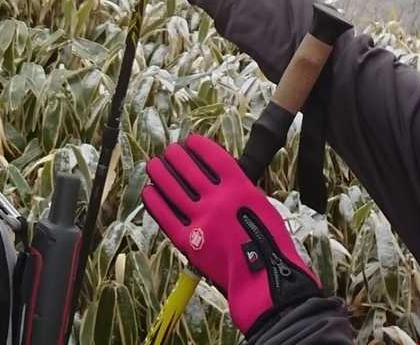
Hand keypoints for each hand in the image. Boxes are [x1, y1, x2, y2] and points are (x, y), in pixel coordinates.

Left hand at [142, 134, 320, 334]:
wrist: (264, 278)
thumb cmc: (269, 244)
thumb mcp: (261, 205)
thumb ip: (239, 189)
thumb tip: (218, 178)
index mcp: (239, 186)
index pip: (212, 156)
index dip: (197, 145)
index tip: (190, 141)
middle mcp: (217, 198)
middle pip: (188, 168)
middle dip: (175, 156)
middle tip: (169, 152)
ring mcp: (201, 219)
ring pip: (172, 188)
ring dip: (160, 173)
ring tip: (154, 165)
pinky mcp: (189, 240)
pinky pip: (165, 216)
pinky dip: (155, 201)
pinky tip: (149, 192)